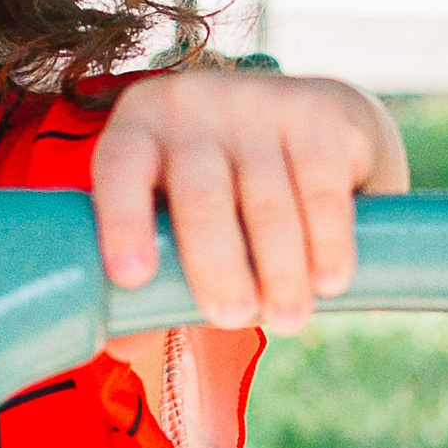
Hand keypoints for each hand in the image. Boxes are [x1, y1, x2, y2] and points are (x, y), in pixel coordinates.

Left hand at [89, 67, 407, 334]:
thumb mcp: (179, 215)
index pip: (118, 168)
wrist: (318, 120)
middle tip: (232, 319)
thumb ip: (155, 272)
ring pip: (266, 199)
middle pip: (201, 195)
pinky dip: (326, 242)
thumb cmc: (226, 186)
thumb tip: (120, 347)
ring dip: (279, 269)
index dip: (122, 221)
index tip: (133, 278)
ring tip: (287, 318)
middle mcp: (192, 104)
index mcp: (139, 127)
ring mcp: (257, 100)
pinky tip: (329, 279)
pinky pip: (320, 188)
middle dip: (216, 265)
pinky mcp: (318, 111)